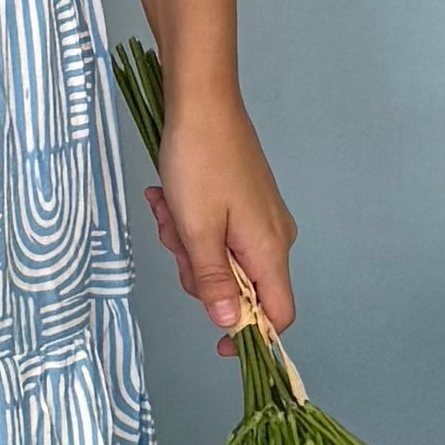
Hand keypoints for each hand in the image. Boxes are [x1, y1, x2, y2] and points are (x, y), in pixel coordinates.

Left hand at [143, 89, 297, 347]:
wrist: (202, 101)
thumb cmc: (200, 161)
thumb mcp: (197, 230)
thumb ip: (214, 281)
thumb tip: (228, 324)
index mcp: (269, 250)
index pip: (277, 314)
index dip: (249, 335)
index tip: (216, 343)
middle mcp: (273, 238)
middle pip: (240, 287)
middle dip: (198, 271)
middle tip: (174, 237)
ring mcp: (260, 218)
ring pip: (221, 258)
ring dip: (186, 242)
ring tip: (167, 207)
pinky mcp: (244, 201)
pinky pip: (217, 231)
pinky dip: (190, 222)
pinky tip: (170, 197)